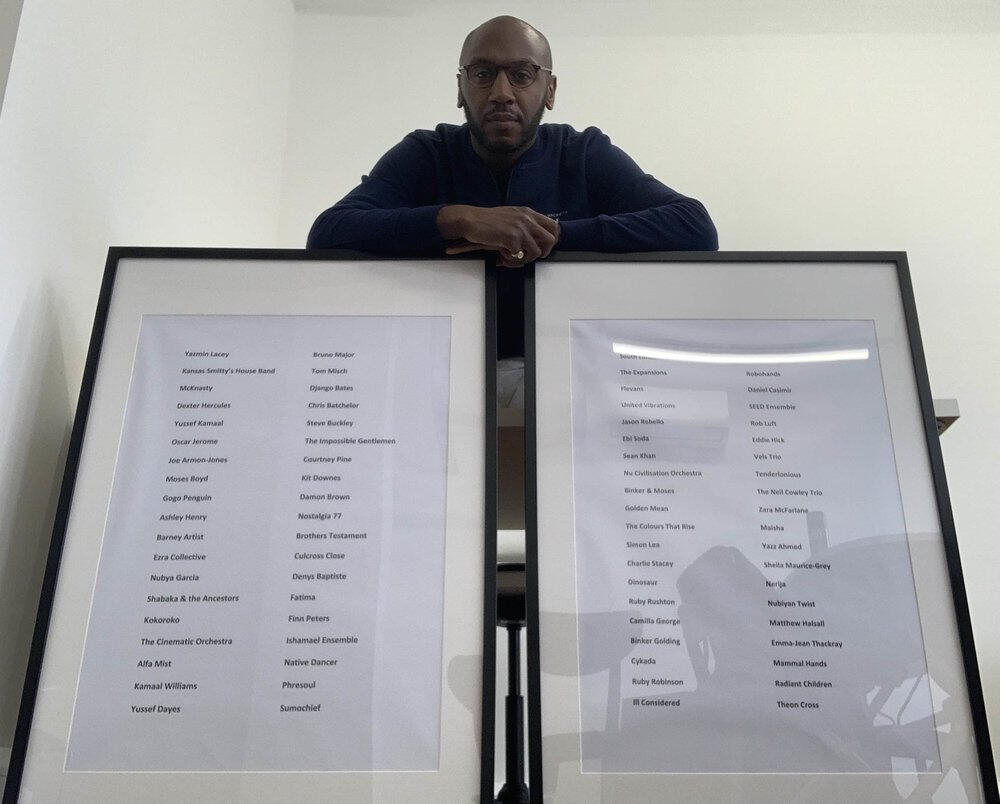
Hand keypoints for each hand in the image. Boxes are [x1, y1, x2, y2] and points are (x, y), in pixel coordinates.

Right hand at [438, 205, 558, 266]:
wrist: (471, 220)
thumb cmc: (487, 220)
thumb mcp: (510, 215)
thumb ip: (524, 223)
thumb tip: (535, 237)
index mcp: (528, 213)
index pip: (553, 226)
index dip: (551, 239)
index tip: (542, 246)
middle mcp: (527, 219)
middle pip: (551, 239)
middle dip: (544, 252)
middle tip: (531, 256)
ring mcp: (520, 229)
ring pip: (536, 252)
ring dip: (526, 258)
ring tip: (512, 256)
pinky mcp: (511, 239)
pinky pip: (519, 256)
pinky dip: (511, 259)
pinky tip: (502, 254)